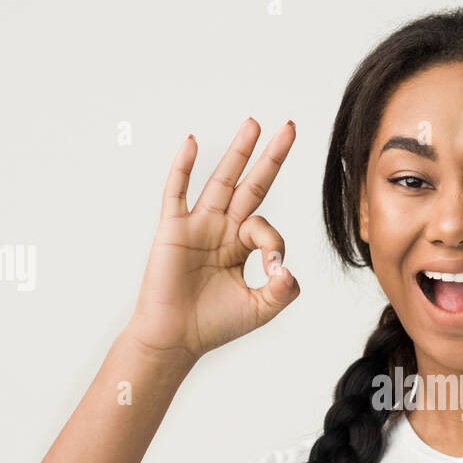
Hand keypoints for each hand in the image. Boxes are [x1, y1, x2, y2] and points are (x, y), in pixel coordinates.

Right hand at [125, 118, 300, 362]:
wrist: (175, 338)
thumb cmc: (213, 325)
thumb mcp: (260, 309)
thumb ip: (283, 290)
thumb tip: (287, 269)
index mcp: (241, 247)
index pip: (266, 228)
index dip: (274, 244)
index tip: (273, 270)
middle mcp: (222, 230)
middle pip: (251, 185)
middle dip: (271, 158)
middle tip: (289, 128)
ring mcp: (198, 226)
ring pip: (222, 180)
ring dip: (239, 152)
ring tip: (255, 124)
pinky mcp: (173, 228)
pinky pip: (177, 191)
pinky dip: (183, 167)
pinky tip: (192, 142)